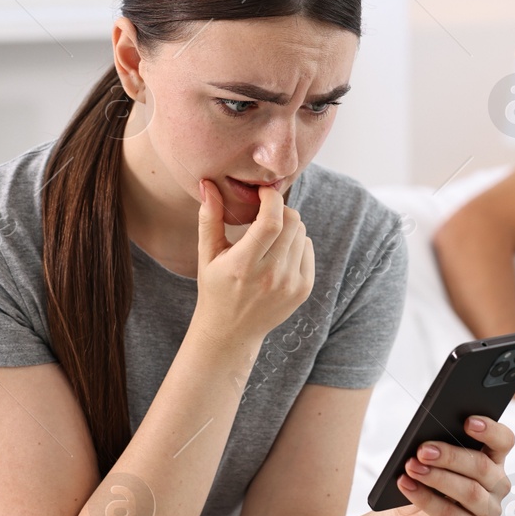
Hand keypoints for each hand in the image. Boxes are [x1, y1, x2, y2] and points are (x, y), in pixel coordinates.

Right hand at [192, 178, 315, 346]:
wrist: (231, 331)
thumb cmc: (215, 288)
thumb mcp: (207, 255)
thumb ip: (209, 218)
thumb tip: (207, 183)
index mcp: (243, 265)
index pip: (271, 221)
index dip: (271, 199)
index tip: (262, 193)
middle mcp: (271, 276)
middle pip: (292, 221)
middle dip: (279, 210)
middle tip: (264, 215)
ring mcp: (290, 284)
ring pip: (301, 233)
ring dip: (287, 227)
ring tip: (268, 239)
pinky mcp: (303, 289)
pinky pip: (308, 248)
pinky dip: (295, 244)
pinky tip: (277, 255)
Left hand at [390, 414, 514, 515]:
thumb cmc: (425, 485)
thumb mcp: (431, 462)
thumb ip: (437, 448)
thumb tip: (428, 439)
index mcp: (493, 460)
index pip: (503, 441)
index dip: (490, 430)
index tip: (467, 421)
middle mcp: (497, 486)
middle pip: (481, 466)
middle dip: (450, 456)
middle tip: (422, 450)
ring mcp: (488, 512)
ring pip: (469, 491)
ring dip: (437, 477)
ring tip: (411, 467)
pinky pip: (450, 515)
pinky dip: (426, 499)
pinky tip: (407, 486)